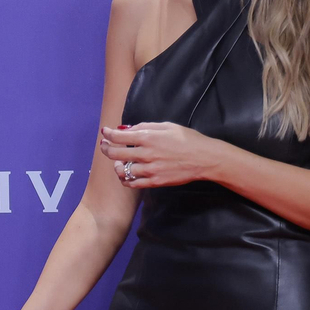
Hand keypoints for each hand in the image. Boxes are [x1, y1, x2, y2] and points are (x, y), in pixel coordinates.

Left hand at [100, 122, 222, 187]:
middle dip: (106, 148)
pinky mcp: (155, 182)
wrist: (205, 158)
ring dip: (116, 166)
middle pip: (115, 154)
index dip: (108, 134)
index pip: (118, 137)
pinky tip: (126, 174)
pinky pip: (132, 183)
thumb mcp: (167, 126)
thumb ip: (145, 127)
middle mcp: (146, 154)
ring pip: (122, 170)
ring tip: (119, 162)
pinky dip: (126, 179)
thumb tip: (127, 129)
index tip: (104, 133)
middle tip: (104, 146)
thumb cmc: (188, 139)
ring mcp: (150, 169)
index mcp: (148, 137)